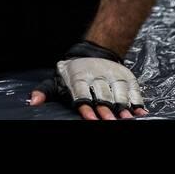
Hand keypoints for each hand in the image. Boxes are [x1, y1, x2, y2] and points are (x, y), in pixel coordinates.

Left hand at [28, 40, 147, 119]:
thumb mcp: (55, 80)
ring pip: (119, 91)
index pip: (81, 93)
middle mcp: (96, 74)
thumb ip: (45, 91)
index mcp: (78, 77)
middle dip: (106, 109)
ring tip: (127, 119)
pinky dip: (137, 100)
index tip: (91, 119)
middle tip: (110, 121)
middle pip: (102, 95)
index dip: (86, 106)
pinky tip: (140, 112)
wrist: (92, 52)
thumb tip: (33, 102)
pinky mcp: (126, 76)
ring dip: (124, 106)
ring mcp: (113, 74)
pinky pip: (134, 89)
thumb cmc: (71, 74)